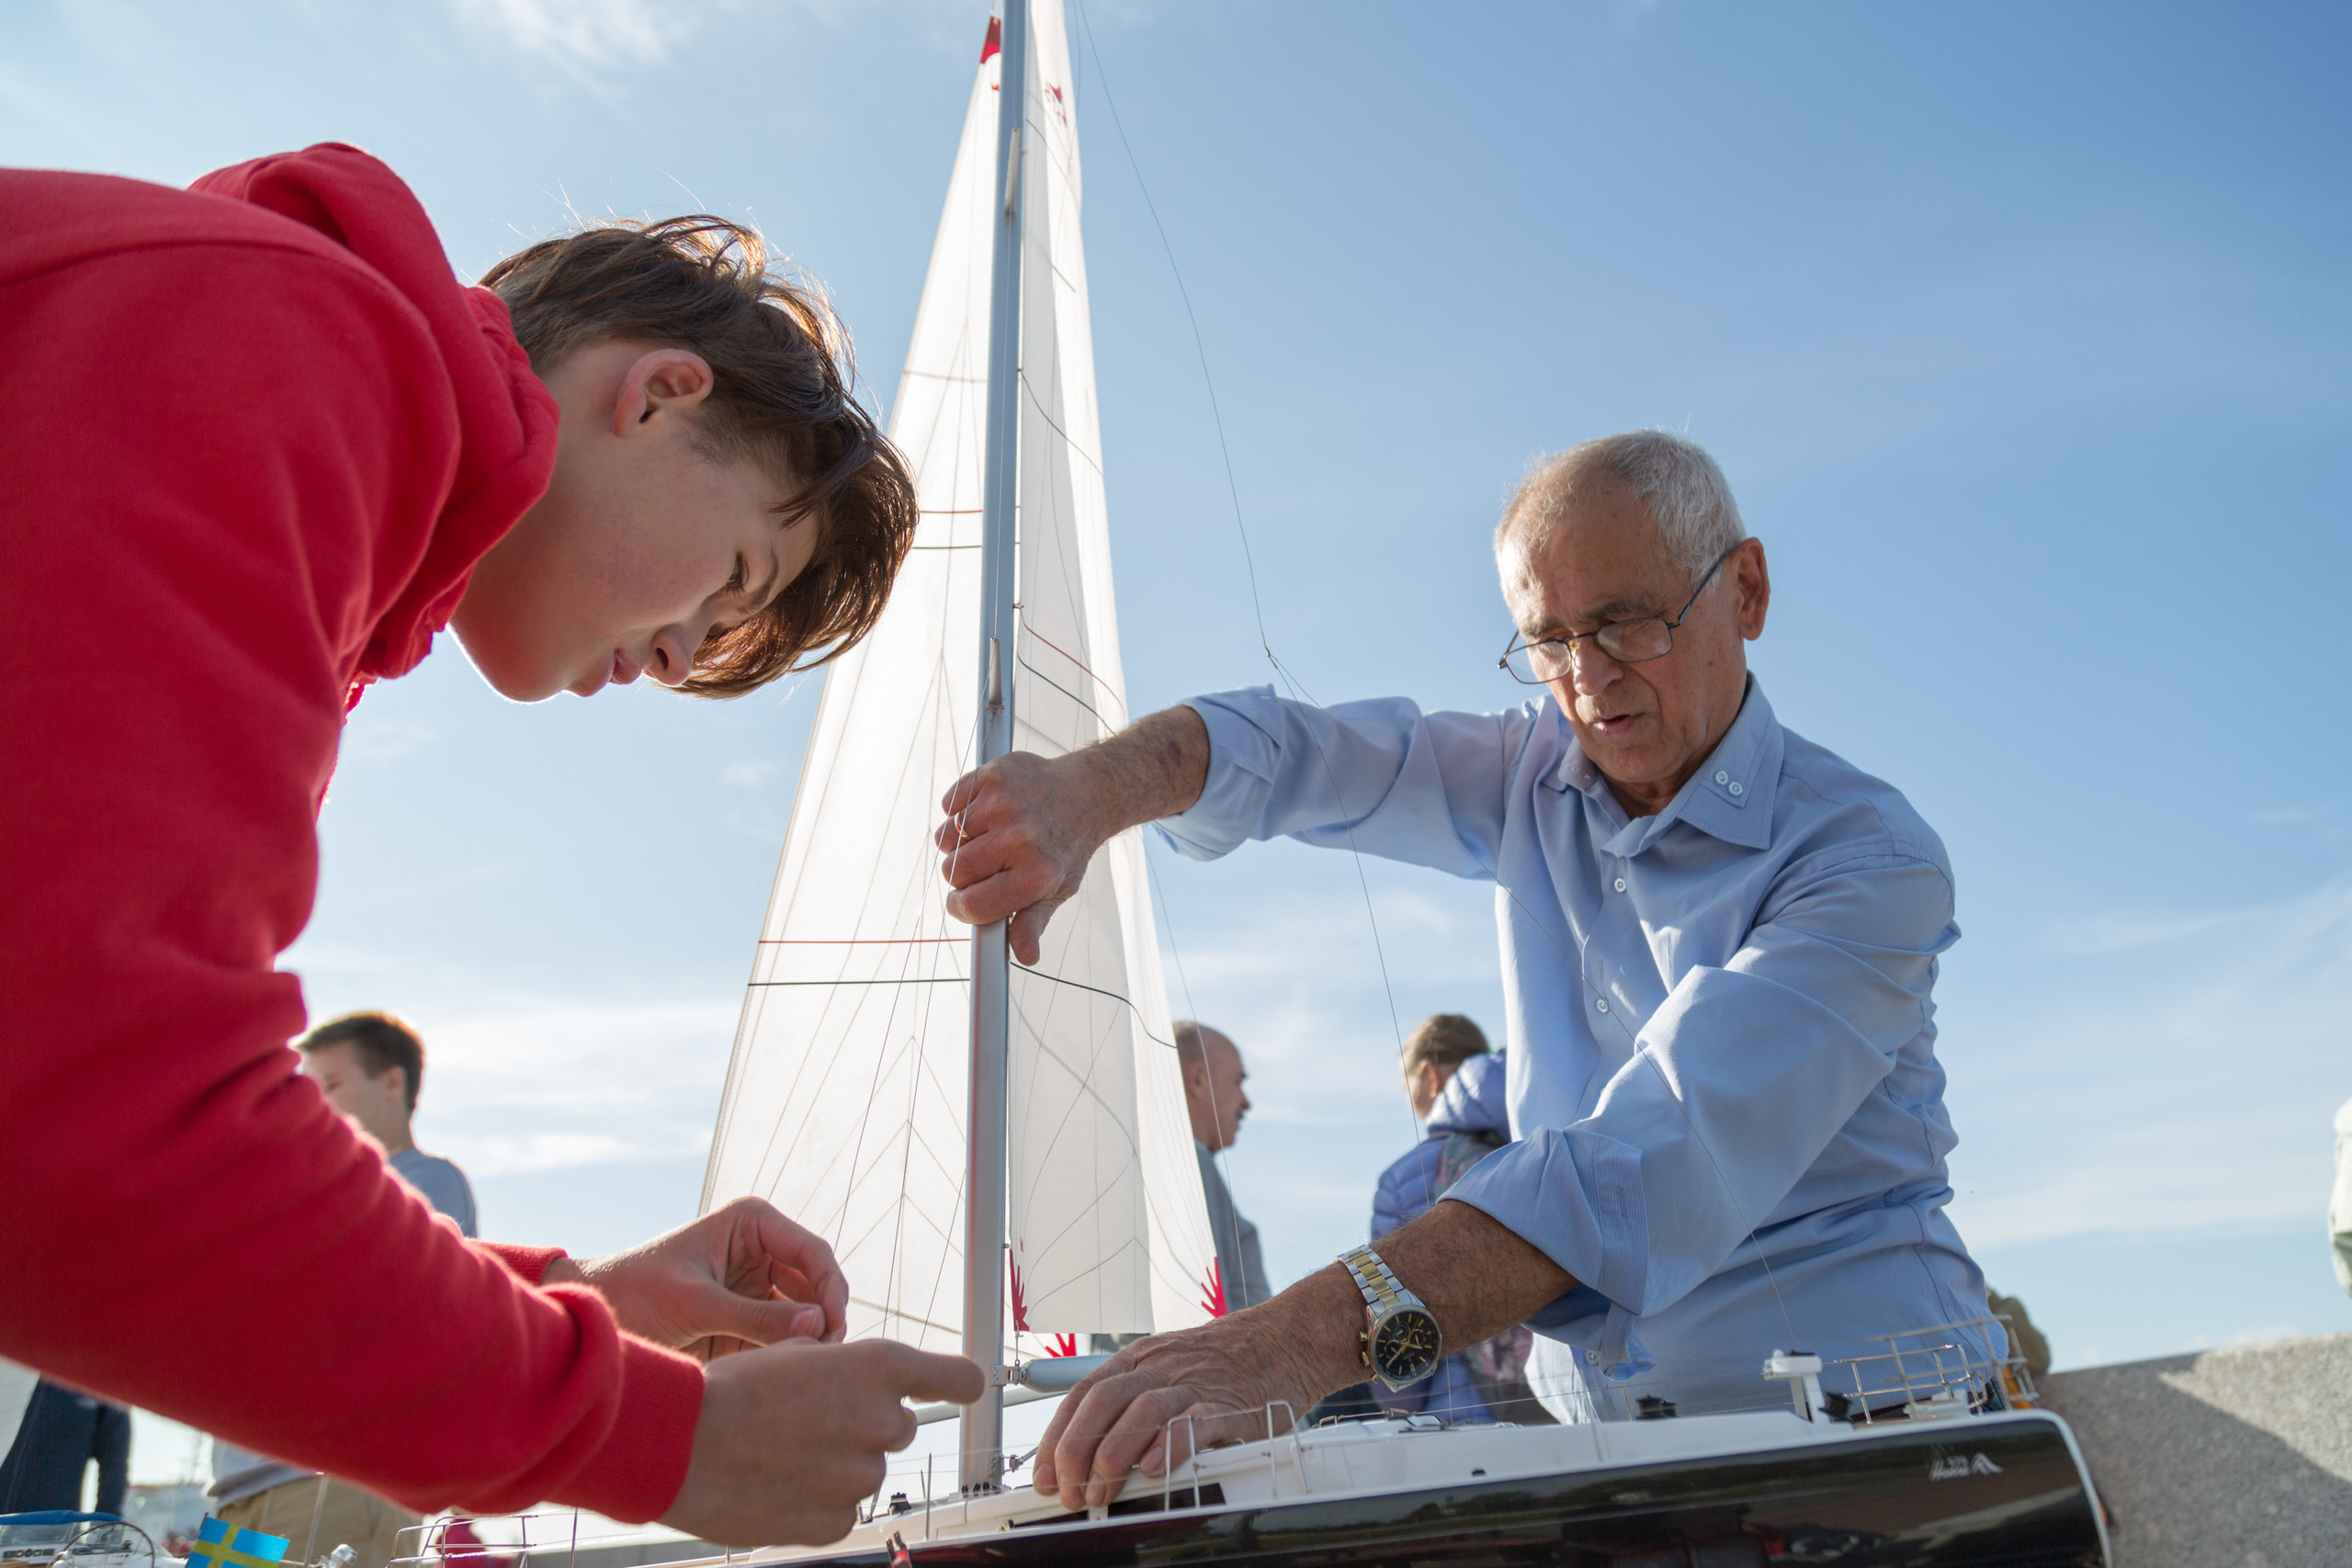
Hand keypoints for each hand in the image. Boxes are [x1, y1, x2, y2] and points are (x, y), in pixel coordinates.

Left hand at [549, 1196, 848, 1361]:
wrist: (593, 1318)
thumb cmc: (635, 1292)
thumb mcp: (695, 1304)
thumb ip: (756, 1317)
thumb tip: (818, 1327)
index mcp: (752, 1224)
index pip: (812, 1252)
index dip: (831, 1288)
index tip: (834, 1327)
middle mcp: (762, 1250)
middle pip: (816, 1284)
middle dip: (825, 1319)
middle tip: (826, 1360)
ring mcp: (757, 1285)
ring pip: (805, 1313)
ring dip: (810, 1340)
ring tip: (808, 1372)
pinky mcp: (748, 1319)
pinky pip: (783, 1336)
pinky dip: (789, 1355)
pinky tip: (785, 1376)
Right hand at [661, 1338, 985, 1546]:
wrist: (681, 1443)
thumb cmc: (729, 1392)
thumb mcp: (793, 1353)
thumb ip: (840, 1368)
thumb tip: (848, 1380)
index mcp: (877, 1367)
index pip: (957, 1378)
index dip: (958, 1384)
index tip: (965, 1388)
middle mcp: (881, 1421)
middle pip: (894, 1428)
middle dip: (861, 1426)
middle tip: (806, 1423)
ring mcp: (862, 1476)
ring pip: (862, 1471)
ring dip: (833, 1465)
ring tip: (778, 1453)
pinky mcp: (836, 1522)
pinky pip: (838, 1511)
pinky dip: (814, 1503)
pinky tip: (776, 1485)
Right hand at [936, 751, 1107, 964]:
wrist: (1086, 792)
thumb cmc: (1066, 847)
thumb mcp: (1058, 889)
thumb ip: (1033, 921)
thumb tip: (1025, 955)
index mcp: (1035, 874)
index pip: (972, 905)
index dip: (961, 908)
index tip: (963, 903)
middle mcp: (1019, 838)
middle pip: (953, 872)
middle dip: (962, 875)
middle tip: (985, 865)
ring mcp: (1003, 803)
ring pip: (946, 838)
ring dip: (958, 842)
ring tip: (985, 837)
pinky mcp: (992, 776)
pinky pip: (949, 804)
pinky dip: (958, 812)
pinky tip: (984, 814)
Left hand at [1032, 1269, 1362, 1510]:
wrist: (1286, 1339)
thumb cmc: (1225, 1363)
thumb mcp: (1169, 1368)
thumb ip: (1134, 1403)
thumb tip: (1090, 1452)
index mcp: (1140, 1360)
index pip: (1083, 1395)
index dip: (1056, 1437)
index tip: (1044, 1475)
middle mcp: (1161, 1367)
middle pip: (1102, 1402)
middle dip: (1076, 1450)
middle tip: (1071, 1491)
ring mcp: (1194, 1384)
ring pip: (1141, 1410)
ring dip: (1114, 1455)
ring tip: (1102, 1491)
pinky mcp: (1229, 1405)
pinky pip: (1194, 1423)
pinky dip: (1170, 1446)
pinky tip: (1155, 1469)